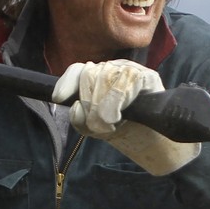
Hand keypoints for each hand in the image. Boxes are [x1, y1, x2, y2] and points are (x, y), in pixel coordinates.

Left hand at [54, 60, 200, 174]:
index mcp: (97, 77)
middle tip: (99, 123)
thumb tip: (77, 107)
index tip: (59, 98)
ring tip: (110, 122)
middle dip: (90, 104)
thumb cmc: (121, 128)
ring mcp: (131, 70)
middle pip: (90, 75)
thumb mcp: (94, 127)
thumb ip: (80, 119)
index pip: (78, 70)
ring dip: (105, 105)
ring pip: (108, 77)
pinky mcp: (149, 76)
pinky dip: (120, 99)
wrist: (149, 139)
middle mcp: (112, 69)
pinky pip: (128, 79)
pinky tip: (121, 112)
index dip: (68, 82)